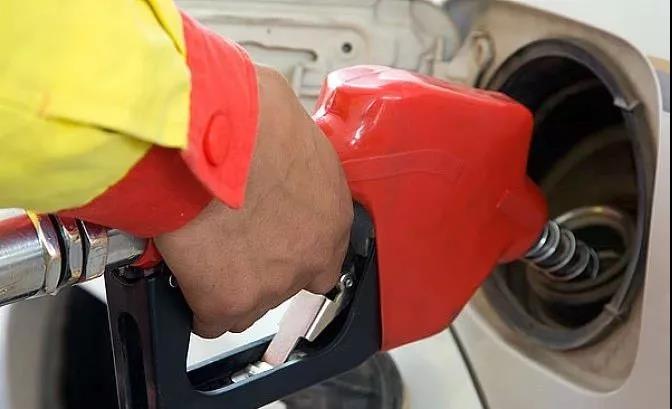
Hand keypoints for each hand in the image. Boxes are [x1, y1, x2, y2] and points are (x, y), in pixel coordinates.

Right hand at [154, 65, 352, 337]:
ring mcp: (272, 282)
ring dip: (227, 282)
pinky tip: (184, 271)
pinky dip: (194, 300)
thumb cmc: (241, 115)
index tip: (270, 236)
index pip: (323, 250)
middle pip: (286, 279)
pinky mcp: (228, 301)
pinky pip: (209, 318)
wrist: (198, 133)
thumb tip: (273, 137)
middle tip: (230, 238)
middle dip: (260, 264)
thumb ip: (291, 149)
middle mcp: (311, 253)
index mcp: (332, 212)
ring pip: (250, 302)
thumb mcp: (286, 122)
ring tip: (202, 248)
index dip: (290, 243)